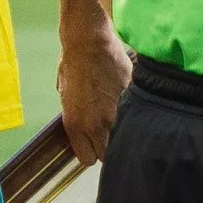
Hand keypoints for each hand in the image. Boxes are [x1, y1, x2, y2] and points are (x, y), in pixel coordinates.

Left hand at [58, 27, 131, 164]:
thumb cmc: (73, 64)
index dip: (92, 151)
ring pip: (124, 138)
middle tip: (108, 132)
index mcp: (76, 125)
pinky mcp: (131, 100)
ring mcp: (117, 113)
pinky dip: (134, 111)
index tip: (94, 143)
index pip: (88, 159)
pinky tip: (129, 101)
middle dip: (108, 146)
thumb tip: (85, 129)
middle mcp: (97, 124)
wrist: (89, 42)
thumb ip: (76, 118)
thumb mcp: (66, 97)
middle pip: (108, 155)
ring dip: (123, 131)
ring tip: (121, 118)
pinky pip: (136, 116)